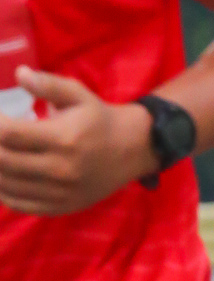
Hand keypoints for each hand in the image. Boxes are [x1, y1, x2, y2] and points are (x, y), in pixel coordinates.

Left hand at [0, 69, 158, 215]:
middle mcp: (61, 169)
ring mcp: (60, 192)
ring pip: (7, 184)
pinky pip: (20, 204)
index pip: (10, 134)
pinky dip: (3, 192)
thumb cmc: (99, 119)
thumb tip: (19, 74)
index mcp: (64, 138)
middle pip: (4, 160)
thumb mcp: (78, 95)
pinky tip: (2, 177)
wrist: (133, 150)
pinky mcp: (61, 206)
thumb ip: (48, 84)